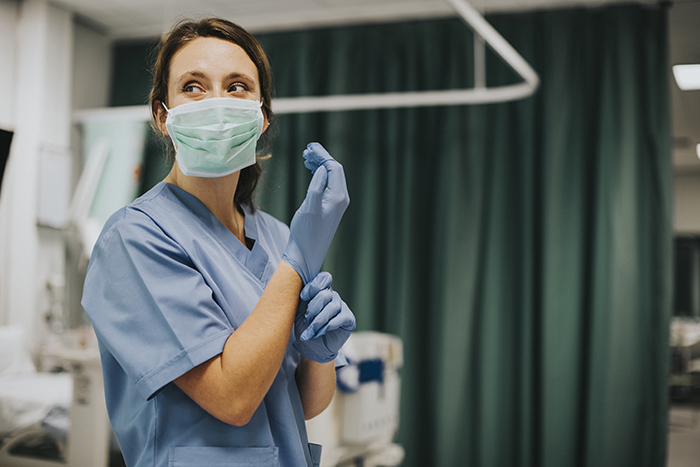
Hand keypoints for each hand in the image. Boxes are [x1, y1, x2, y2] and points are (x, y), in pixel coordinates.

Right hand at [282, 143, 349, 283]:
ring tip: (306, 158)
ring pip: (331, 177)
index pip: (334, 167)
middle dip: (321, 158)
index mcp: (338, 197)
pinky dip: (320, 175)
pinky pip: (328, 185)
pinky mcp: (331, 208)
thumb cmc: (305, 233)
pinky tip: (311, 172)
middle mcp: (341, 199)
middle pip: (335, 170)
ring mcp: (337, 204)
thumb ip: (316, 187)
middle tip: (306, 150)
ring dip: (320, 165)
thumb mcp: (308, 208)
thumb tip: (322, 169)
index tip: (309, 148)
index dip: (322, 155)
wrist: (306, 254)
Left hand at [294, 272, 355, 362]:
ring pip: (332, 307)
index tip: (302, 297)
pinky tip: (319, 333)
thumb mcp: (298, 311)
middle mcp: (333, 296)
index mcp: (321, 291)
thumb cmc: (304, 327)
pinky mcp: (348, 319)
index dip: (313, 286)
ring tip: (310, 331)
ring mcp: (342, 307)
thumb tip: (293, 285)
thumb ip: (299, 298)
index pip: (323, 278)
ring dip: (318, 320)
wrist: (311, 348)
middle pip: (326, 294)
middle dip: (313, 307)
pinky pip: (341, 318)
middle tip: (306, 319)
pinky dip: (328, 326)